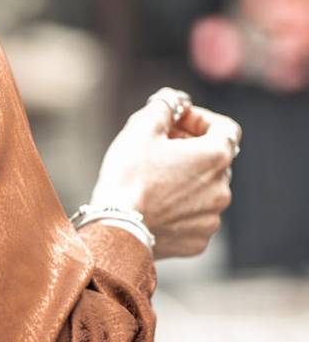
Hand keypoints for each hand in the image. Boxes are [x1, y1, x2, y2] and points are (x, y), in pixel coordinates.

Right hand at [90, 87, 240, 261]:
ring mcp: (212, 217)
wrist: (116, 228)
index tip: (175, 123)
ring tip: (154, 180)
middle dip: (191, 150)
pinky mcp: (199, 240)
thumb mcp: (142, 127)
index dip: (200, 120)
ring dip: (186, 180)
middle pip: (214, 160)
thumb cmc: (128, 176)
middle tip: (159, 149)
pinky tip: (155, 206)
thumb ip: (164, 104)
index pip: (225, 128)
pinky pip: (195, 217)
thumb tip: (174, 100)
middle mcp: (223, 188)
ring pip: (205, 190)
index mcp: (216, 156)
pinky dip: (181, 208)